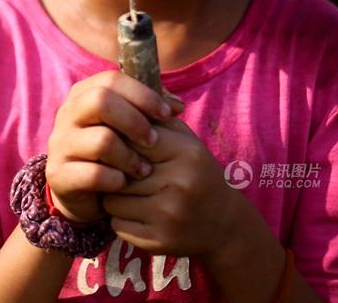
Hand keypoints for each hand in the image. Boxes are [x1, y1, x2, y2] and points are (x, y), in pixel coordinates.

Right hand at [45, 71, 182, 222]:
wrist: (85, 192)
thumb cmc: (114, 151)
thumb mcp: (130, 126)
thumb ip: (151, 110)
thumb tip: (177, 105)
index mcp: (83, 94)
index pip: (111, 79)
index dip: (143, 94)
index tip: (167, 114)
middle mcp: (67, 114)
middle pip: (101, 101)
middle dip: (135, 121)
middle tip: (153, 141)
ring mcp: (60, 145)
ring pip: (101, 141)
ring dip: (130, 157)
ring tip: (143, 170)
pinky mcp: (59, 175)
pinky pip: (94, 175)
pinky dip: (116, 180)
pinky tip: (124, 184)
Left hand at [100, 118, 243, 258]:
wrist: (224, 222)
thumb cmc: (196, 172)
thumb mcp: (184, 139)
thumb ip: (155, 117)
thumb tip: (120, 96)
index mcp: (186, 153)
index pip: (133, 138)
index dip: (120, 141)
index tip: (118, 144)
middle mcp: (180, 184)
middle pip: (119, 170)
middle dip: (114, 170)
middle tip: (120, 171)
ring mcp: (169, 215)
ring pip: (113, 199)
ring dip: (114, 196)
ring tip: (129, 193)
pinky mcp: (159, 241)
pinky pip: (117, 225)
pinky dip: (120, 219)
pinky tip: (135, 213)